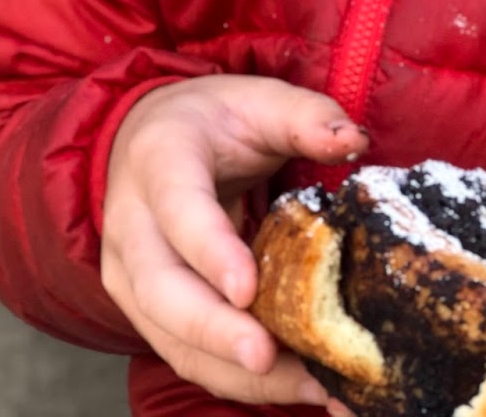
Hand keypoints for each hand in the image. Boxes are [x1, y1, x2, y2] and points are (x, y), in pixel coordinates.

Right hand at [101, 74, 367, 407]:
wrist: (146, 137)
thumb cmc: (210, 120)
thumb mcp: (258, 100)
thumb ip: (306, 117)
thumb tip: (355, 139)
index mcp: (159, 160)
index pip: (179, 210)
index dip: (211, 252)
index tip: (248, 289)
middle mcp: (132, 225)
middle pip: (163, 290)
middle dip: (215, 331)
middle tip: (268, 357)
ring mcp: (130, 276)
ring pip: (173, 337)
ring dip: (236, 372)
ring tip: (309, 385)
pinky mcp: (147, 312)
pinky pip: (188, 355)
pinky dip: (238, 380)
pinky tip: (296, 385)